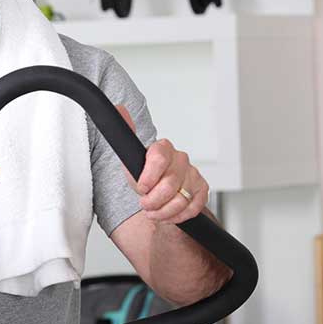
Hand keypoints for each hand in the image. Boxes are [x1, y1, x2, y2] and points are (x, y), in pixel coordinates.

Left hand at [116, 106, 207, 224]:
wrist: (157, 189)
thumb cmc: (144, 173)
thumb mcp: (129, 156)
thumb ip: (125, 132)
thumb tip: (120, 107)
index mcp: (162, 148)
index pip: (159, 159)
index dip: (149, 178)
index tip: (141, 188)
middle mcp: (180, 159)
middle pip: (169, 184)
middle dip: (153, 200)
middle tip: (145, 204)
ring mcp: (193, 174)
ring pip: (181, 199)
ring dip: (163, 212)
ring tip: (154, 212)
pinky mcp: (202, 190)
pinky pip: (193, 208)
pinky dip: (177, 216)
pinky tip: (168, 214)